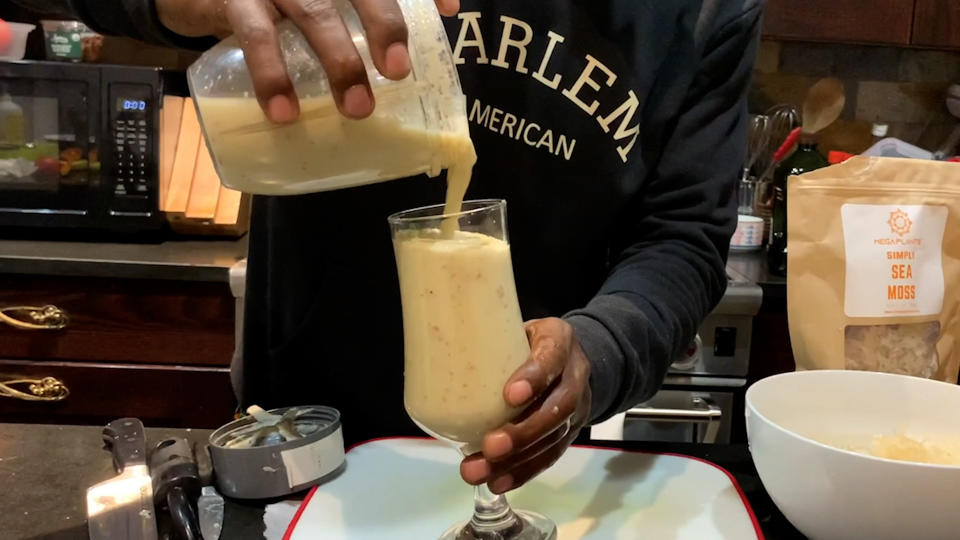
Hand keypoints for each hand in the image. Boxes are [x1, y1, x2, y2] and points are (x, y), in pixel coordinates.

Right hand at [155, 0, 460, 121]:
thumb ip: (361, 8)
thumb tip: (431, 27)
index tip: (450, 8)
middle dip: (384, 25)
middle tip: (398, 72)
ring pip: (313, 12)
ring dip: (339, 61)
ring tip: (357, 109)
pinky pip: (255, 35)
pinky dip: (271, 74)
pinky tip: (284, 111)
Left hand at [460, 318, 591, 493]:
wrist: (566, 355)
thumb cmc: (525, 340)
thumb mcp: (510, 327)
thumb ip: (486, 341)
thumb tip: (430, 360)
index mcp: (559, 339)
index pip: (553, 356)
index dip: (535, 377)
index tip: (510, 395)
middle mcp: (574, 374)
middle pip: (558, 407)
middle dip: (523, 431)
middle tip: (490, 446)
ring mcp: (576, 406)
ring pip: (554, 437)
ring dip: (518, 460)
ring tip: (482, 472)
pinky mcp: (569, 432)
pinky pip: (550, 456)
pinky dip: (523, 472)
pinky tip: (498, 482)